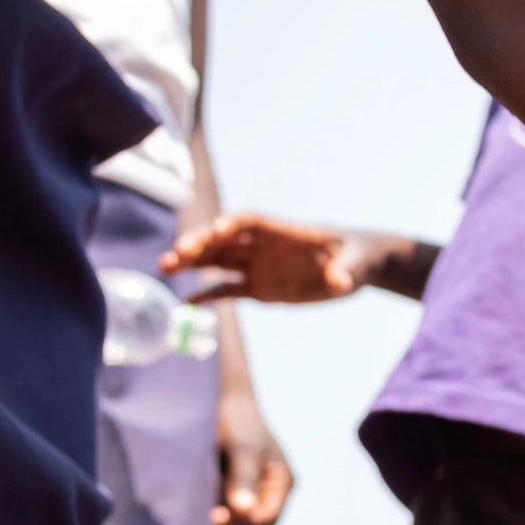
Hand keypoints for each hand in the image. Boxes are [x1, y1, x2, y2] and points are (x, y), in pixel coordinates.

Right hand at [166, 213, 398, 302]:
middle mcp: (265, 246)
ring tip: (165, 266)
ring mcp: (259, 266)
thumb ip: (346, 271)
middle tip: (176, 253)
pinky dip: (209, 294)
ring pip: (219, 261)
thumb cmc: (360, 256)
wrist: (359, 268)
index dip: (233, 224)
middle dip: (200, 244)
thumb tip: (339, 282)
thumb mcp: (358, 263)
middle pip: (225, 240)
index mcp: (285, 232)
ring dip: (192, 263)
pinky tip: (188, 302)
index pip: (251, 221)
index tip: (216, 230)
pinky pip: (229, 289)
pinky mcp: (260, 288)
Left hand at [213, 384, 293, 524]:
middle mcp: (264, 494)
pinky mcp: (220, 494)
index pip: (267, 519)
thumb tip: (243, 509)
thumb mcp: (243, 445)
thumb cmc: (236, 417)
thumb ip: (244, 477)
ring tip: (201, 496)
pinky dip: (203, 510)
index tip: (221, 513)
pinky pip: (213, 514)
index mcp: (281, 482)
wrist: (213, 398)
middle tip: (208, 510)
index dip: (247, 520)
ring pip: (228, 524)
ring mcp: (241, 495)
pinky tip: (194, 494)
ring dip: (213, 516)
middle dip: (228, 521)